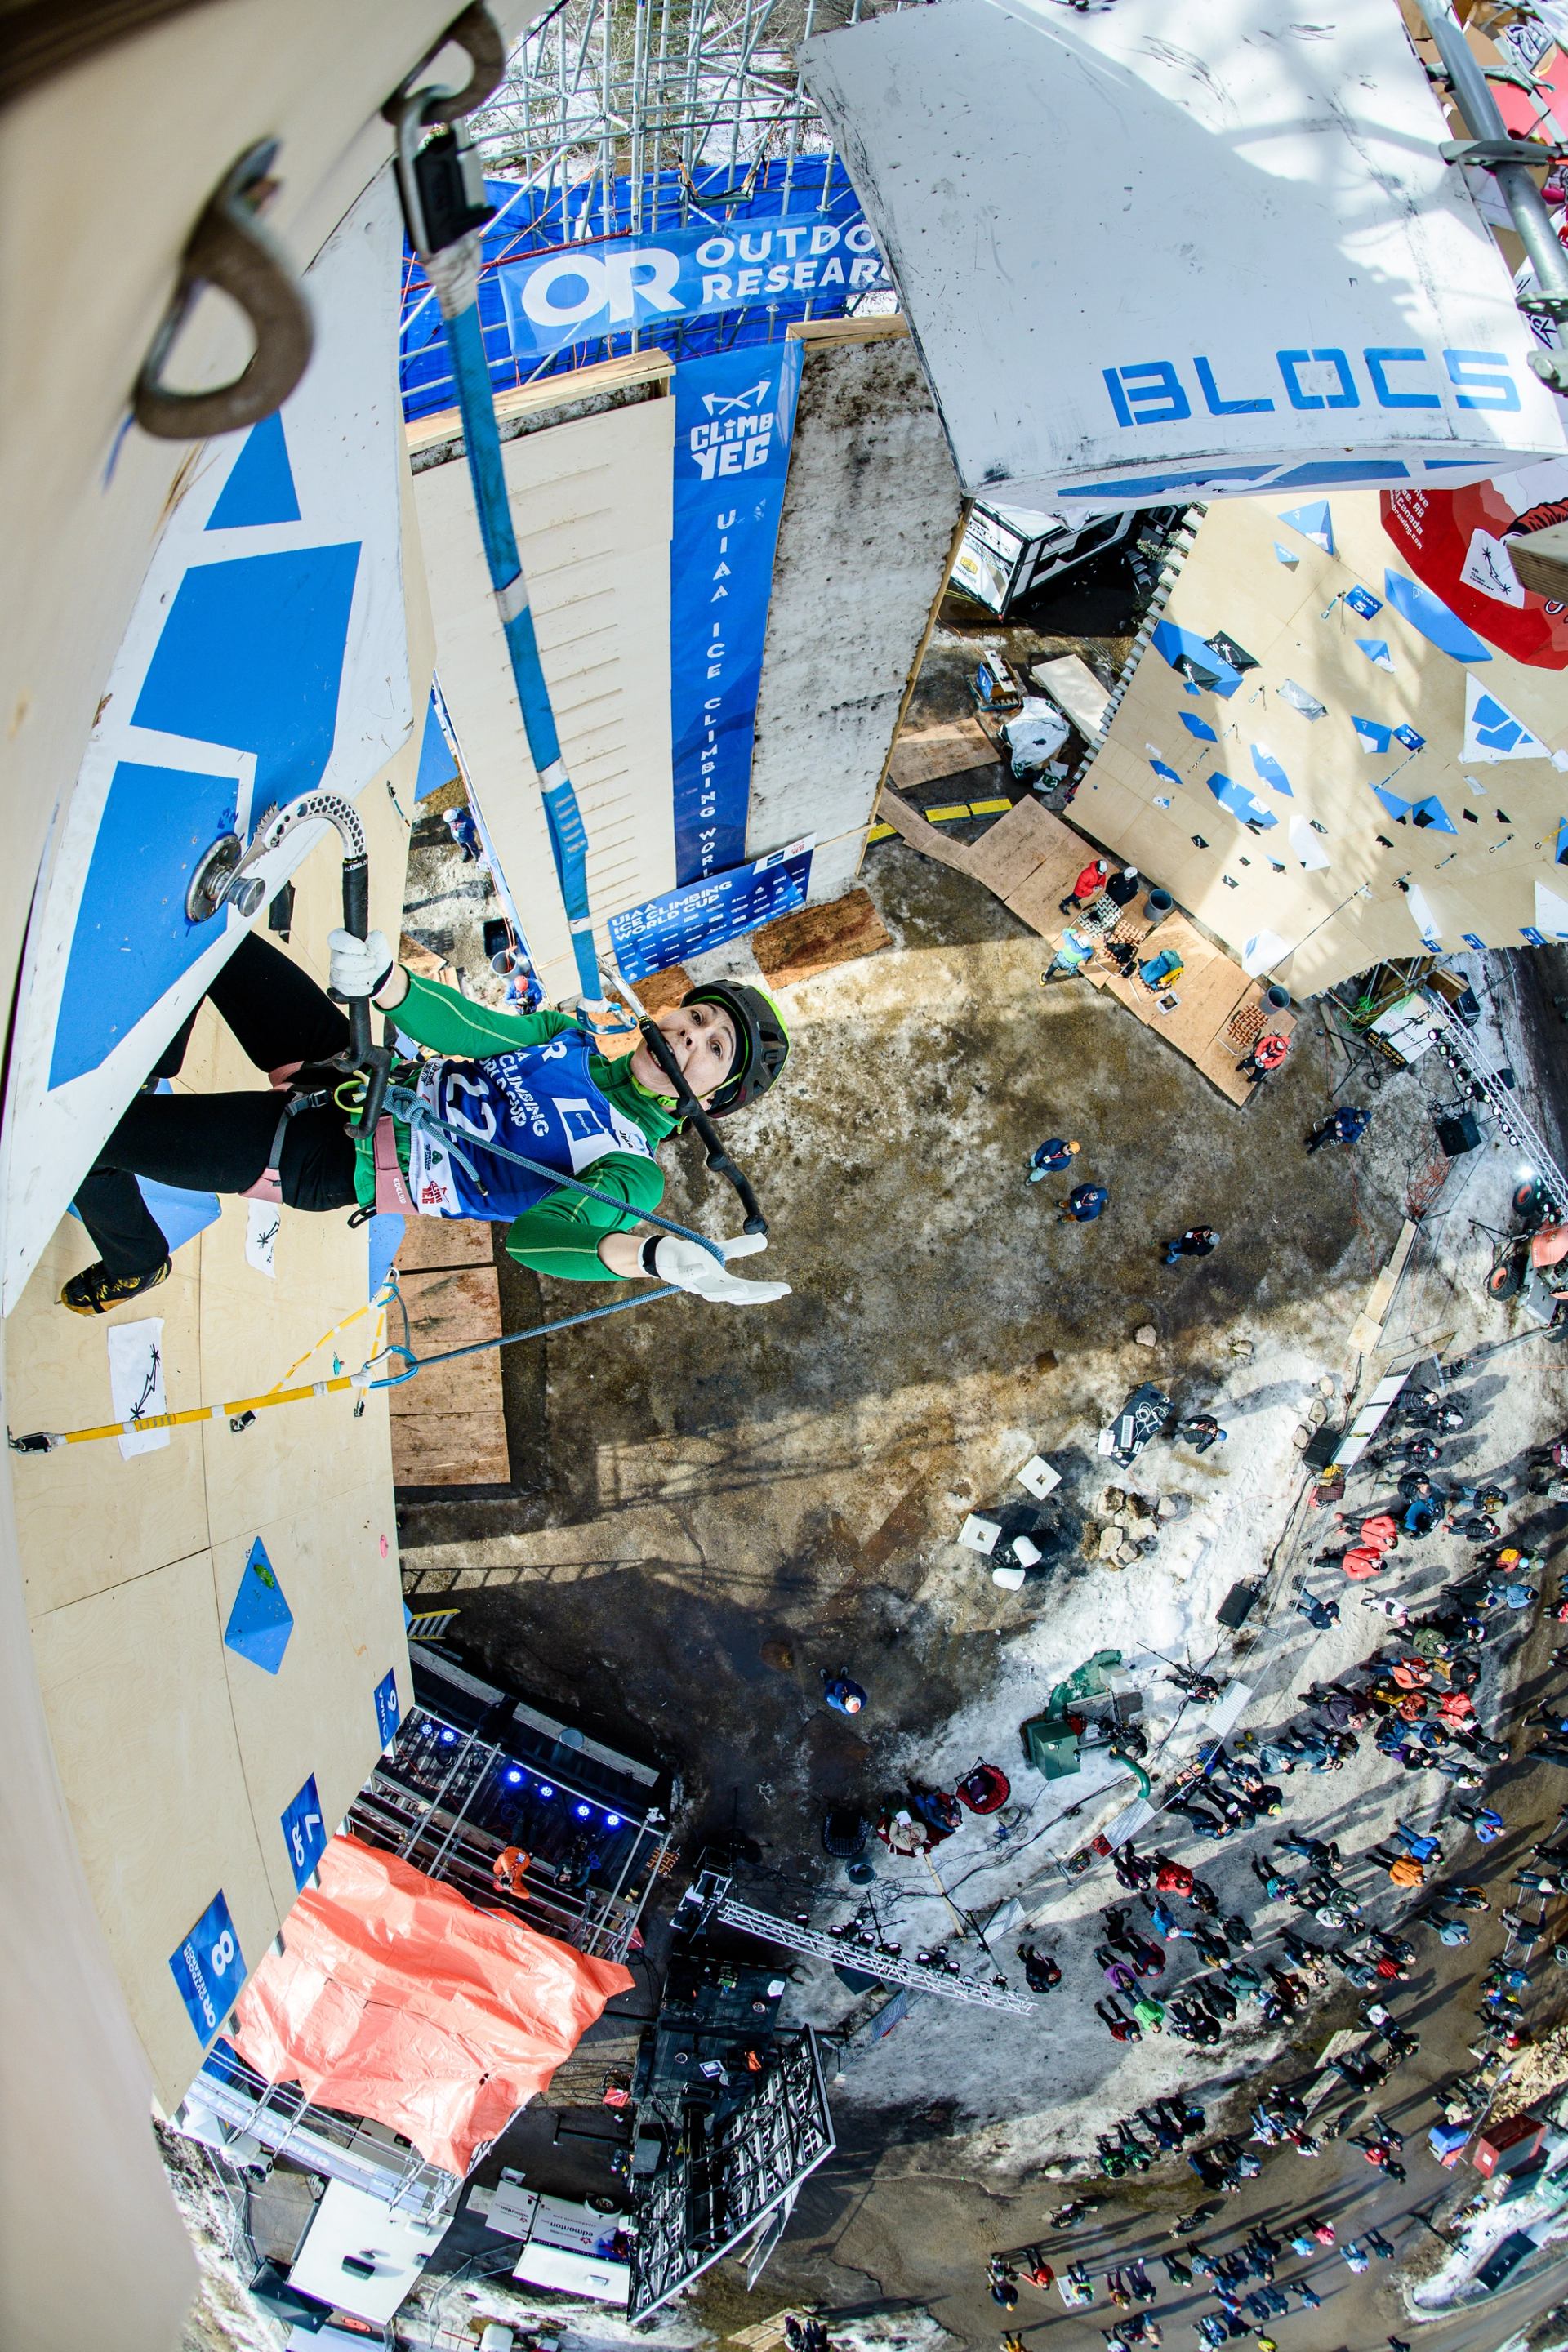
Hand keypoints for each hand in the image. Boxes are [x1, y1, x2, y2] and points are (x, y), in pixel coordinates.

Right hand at [328, 927, 393, 1001]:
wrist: (380, 972)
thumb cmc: (376, 953)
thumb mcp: (380, 941)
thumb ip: (376, 939)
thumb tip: (368, 950)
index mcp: (341, 939)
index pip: (335, 939)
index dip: (351, 945)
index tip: (364, 948)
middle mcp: (335, 954)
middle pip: (339, 961)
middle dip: (361, 963)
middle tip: (372, 962)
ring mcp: (334, 971)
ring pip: (343, 976)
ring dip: (364, 976)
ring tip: (373, 973)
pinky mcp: (337, 986)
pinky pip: (344, 990)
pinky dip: (360, 989)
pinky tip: (368, 986)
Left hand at [650, 1231, 789, 1305]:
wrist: (665, 1254)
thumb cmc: (693, 1256)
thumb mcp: (721, 1250)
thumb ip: (740, 1248)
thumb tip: (764, 1240)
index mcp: (723, 1283)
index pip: (749, 1291)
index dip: (767, 1290)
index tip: (787, 1289)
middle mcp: (711, 1287)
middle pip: (736, 1296)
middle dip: (757, 1295)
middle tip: (777, 1292)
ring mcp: (695, 1282)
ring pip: (712, 1292)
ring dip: (727, 1291)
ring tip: (743, 1288)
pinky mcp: (680, 1271)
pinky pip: (687, 1275)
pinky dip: (694, 1274)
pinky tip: (703, 1269)